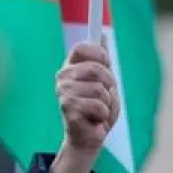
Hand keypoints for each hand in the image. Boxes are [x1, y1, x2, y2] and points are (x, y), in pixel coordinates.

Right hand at [56, 41, 118, 156]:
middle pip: (95, 68)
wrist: (90, 137)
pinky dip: (103, 114)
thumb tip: (103, 35)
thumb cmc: (98, 108)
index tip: (107, 64)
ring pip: (99, 89)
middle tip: (105, 95)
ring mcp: (63, 92)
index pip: (82, 48)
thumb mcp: (105, 81)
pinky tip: (95, 119)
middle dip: (109, 84)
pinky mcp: (67, 109)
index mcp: (72, 67)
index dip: (99, 54)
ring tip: (98, 109)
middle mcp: (64, 77)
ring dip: (107, 102)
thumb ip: (103, 60)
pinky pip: (98, 105)